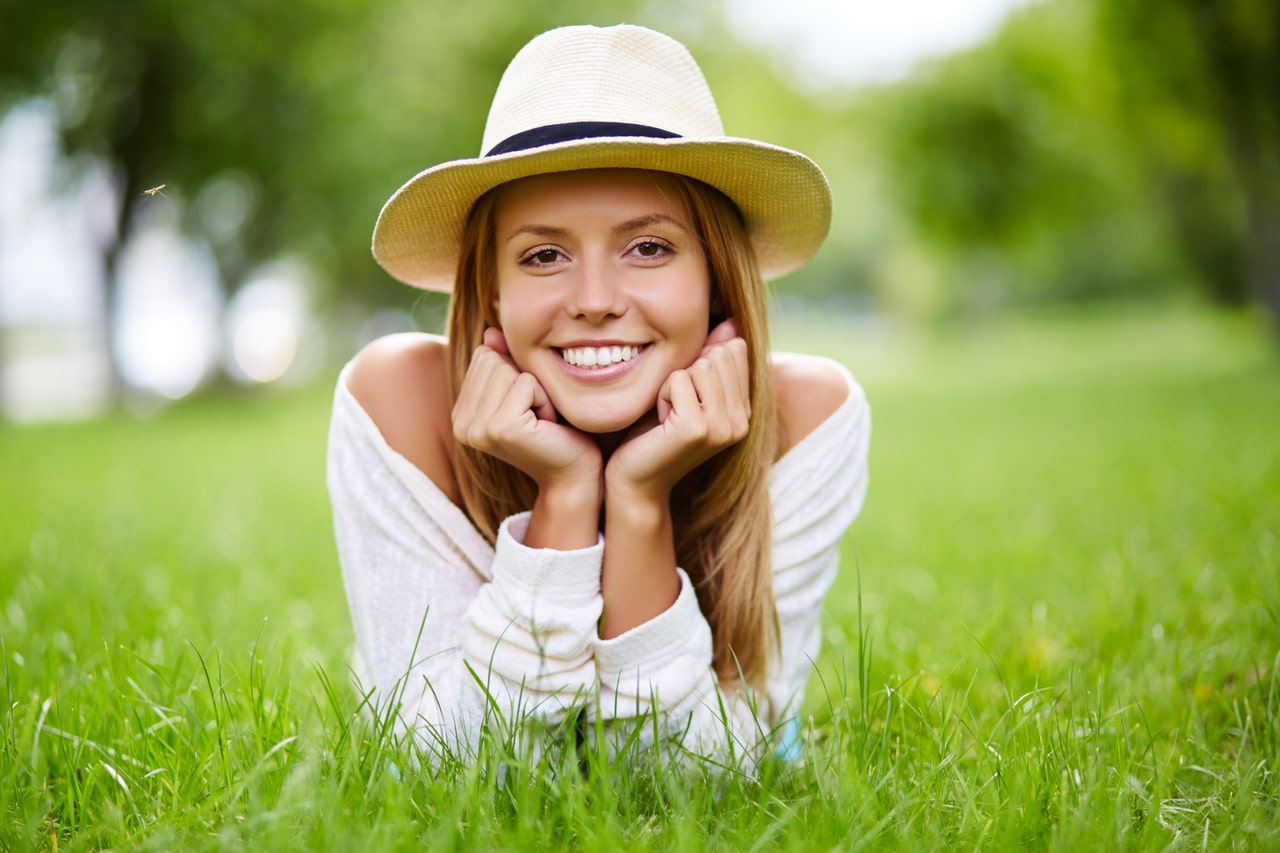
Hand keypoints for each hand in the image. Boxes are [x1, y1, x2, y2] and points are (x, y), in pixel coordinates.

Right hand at [452, 328, 601, 492]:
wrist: (574, 474)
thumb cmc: (556, 431)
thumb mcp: (526, 392)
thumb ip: (505, 361)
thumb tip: (490, 332)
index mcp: (462, 414)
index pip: (484, 356)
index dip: (516, 372)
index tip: (527, 407)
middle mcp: (461, 424)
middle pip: (493, 359)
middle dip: (525, 380)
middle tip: (537, 416)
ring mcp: (477, 428)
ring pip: (508, 368)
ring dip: (536, 389)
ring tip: (541, 420)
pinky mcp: (500, 429)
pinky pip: (526, 383)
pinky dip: (545, 398)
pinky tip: (547, 425)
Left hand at [605, 318, 749, 501]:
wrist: (635, 481)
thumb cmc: (653, 433)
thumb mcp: (685, 391)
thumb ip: (709, 359)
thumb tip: (731, 322)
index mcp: (744, 411)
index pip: (735, 348)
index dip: (700, 361)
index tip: (685, 396)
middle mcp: (741, 421)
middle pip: (719, 353)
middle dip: (686, 371)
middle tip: (673, 407)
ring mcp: (723, 427)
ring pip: (701, 364)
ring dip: (672, 383)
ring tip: (667, 414)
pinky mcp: (698, 429)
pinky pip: (678, 379)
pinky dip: (661, 394)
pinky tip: (659, 423)